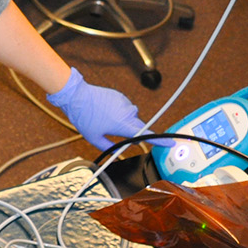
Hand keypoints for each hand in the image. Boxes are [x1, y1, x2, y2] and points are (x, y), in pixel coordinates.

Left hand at [46, 68, 166, 150]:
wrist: (77, 95)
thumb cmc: (84, 117)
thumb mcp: (94, 138)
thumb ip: (109, 147)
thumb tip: (118, 151)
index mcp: (123, 124)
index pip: (145, 134)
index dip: (158, 140)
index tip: (169, 143)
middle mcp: (127, 112)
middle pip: (138, 126)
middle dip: (131, 132)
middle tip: (114, 133)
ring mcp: (125, 103)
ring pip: (131, 117)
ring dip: (124, 121)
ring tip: (105, 119)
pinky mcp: (121, 96)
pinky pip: (125, 108)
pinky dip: (119, 112)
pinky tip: (105, 111)